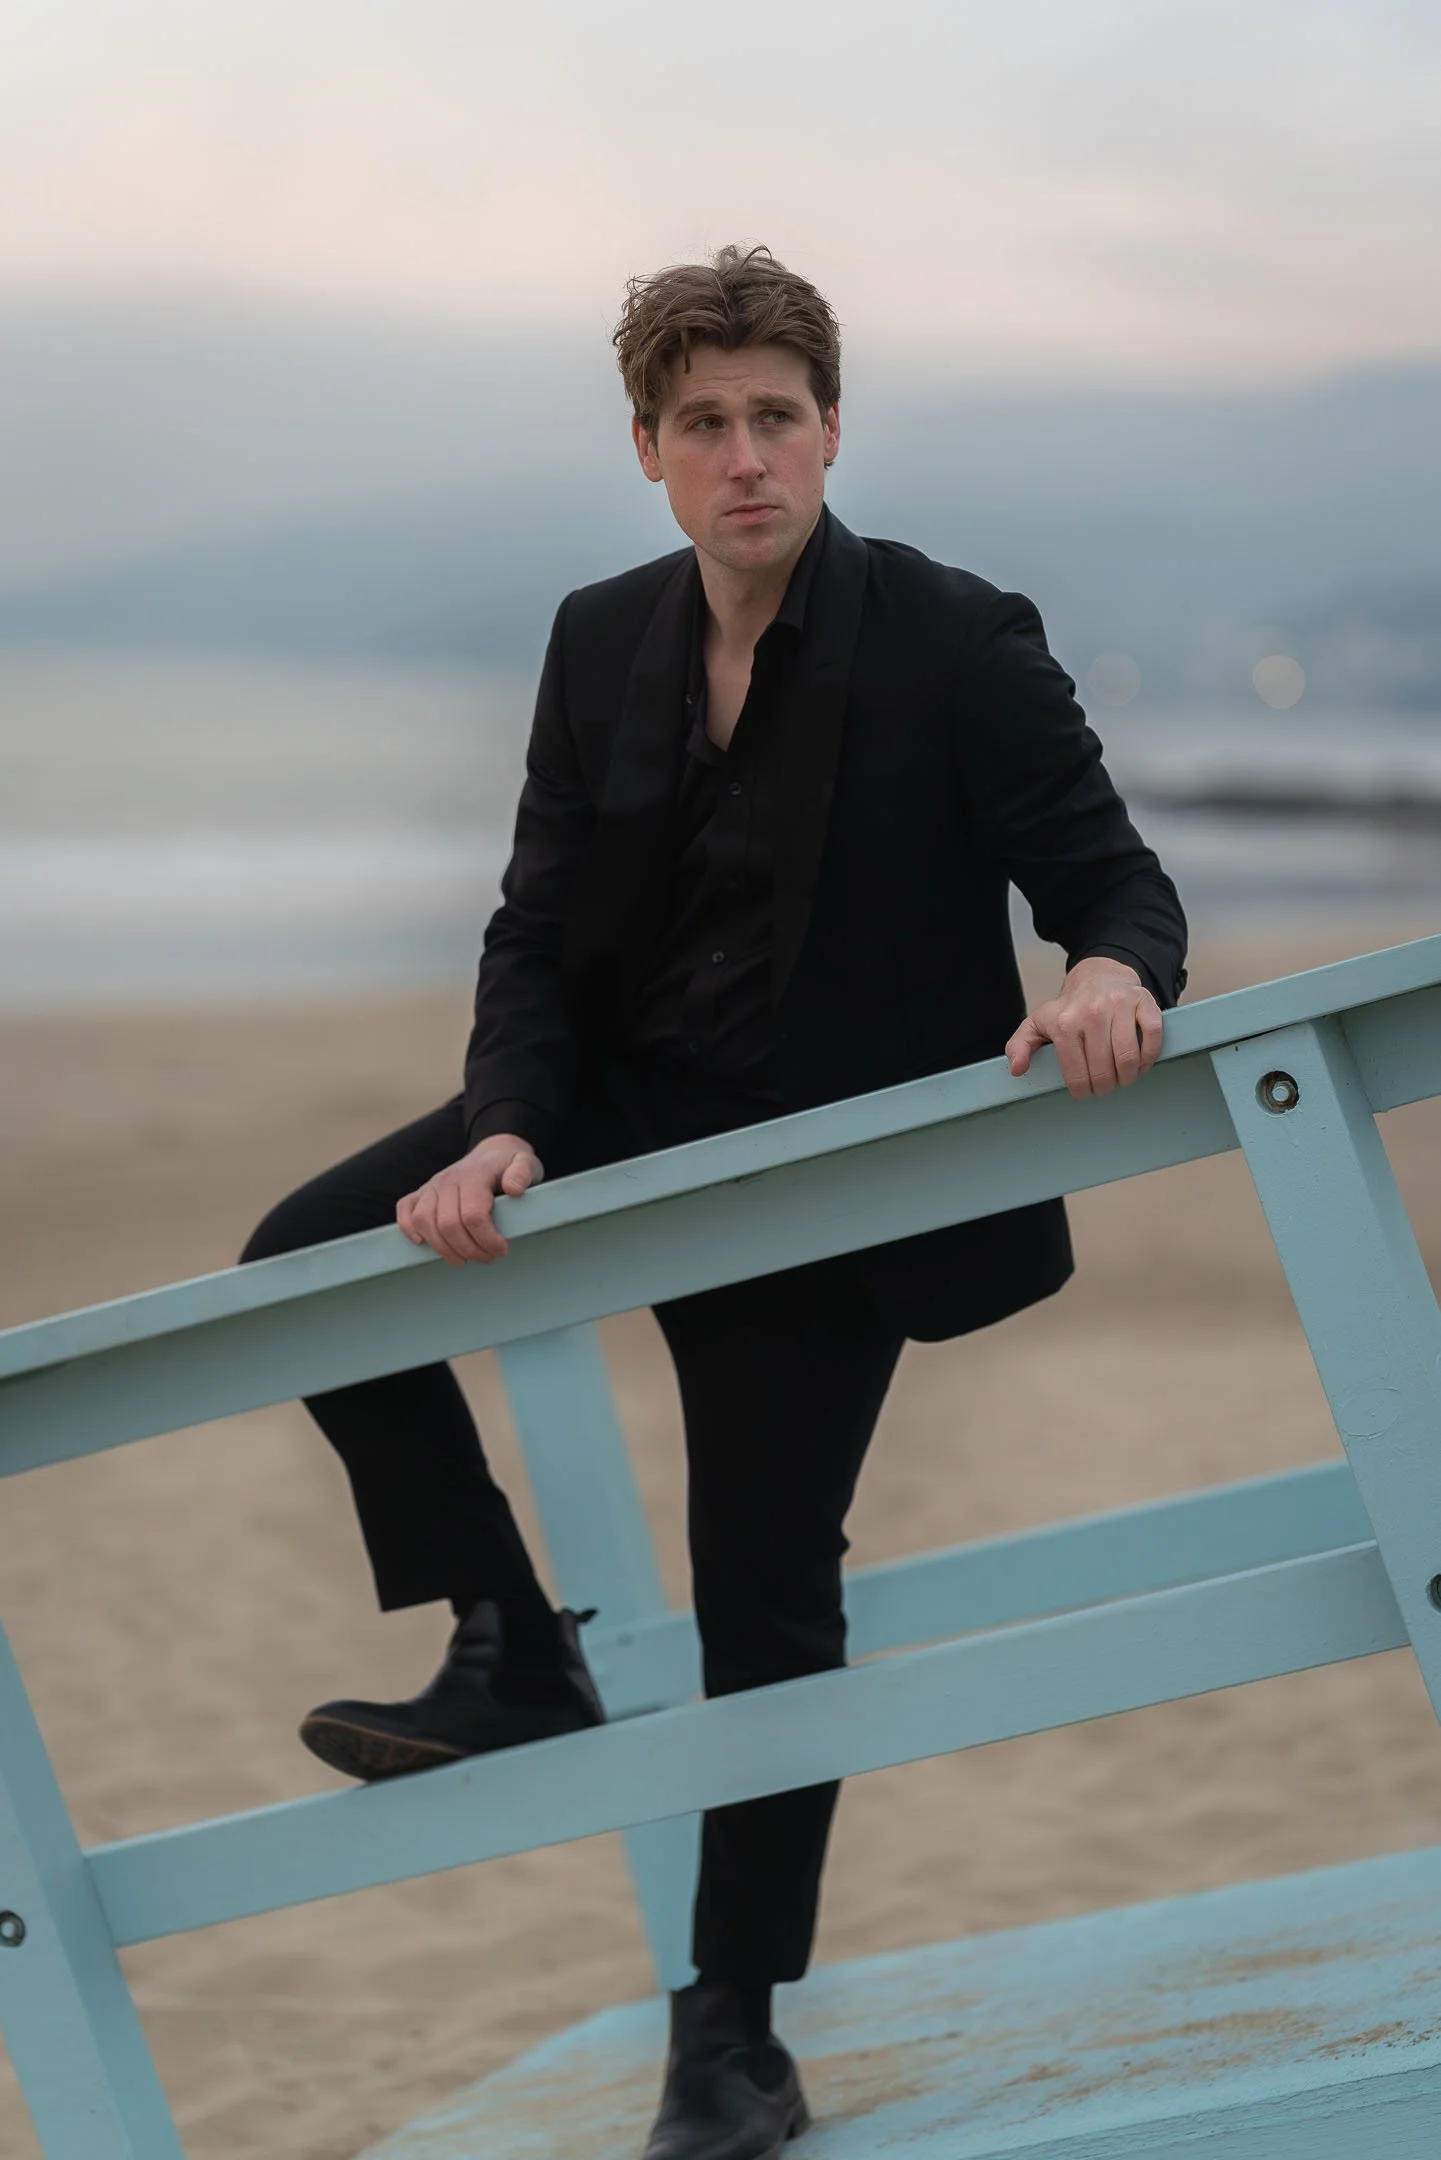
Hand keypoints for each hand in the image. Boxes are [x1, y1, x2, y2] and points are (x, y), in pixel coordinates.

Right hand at [396, 1134, 543, 1266]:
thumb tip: (514, 1189)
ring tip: (462, 1259)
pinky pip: (405, 1208)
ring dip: (442, 1248)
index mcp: (473, 1175)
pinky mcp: (422, 1191)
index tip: (502, 1250)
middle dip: (469, 1249)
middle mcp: (448, 1179)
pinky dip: (408, 1228)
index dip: (487, 1239)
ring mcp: (432, 1185)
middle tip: (487, 1257)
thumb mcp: (527, 1163)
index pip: (473, 1215)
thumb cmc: (510, 1164)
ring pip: (424, 1221)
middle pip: (448, 1224)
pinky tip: (423, 1243)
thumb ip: (523, 1172)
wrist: (493, 1153)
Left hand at [1005, 958, 1162, 1099]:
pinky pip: (1152, 1036)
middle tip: (1104, 1087)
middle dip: (1104, 1086)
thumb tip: (1018, 1068)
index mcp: (1064, 1022)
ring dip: (1127, 1077)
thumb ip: (1020, 1046)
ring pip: (1128, 1057)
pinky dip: (1149, 1056)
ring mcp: (1120, 1004)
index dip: (1082, 1089)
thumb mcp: (1037, 1024)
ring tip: (1122, 1078)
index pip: (1076, 1072)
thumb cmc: (1069, 1008)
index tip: (1085, 1091)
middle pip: (1104, 1069)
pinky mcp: (1143, 1001)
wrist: (1098, 976)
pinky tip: (1140, 1062)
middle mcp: (1092, 1011)